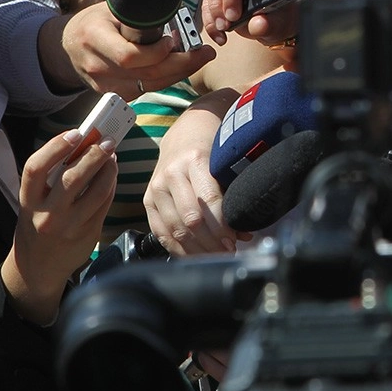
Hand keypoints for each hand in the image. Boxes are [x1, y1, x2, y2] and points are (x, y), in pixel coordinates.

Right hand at [4, 129, 118, 323]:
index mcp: (29, 202)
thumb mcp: (33, 204)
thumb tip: (80, 145)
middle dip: (94, 154)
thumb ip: (49, 179)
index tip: (75, 133)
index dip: (55, 147)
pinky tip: (112, 175)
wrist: (36, 269)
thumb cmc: (36, 227)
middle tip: (106, 141)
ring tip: (112, 156)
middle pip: (73, 177)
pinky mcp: (89, 233)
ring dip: (109, 168)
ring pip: (97, 190)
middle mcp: (48, 214)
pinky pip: (105, 203)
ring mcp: (70, 225)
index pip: (35, 169)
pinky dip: (111, 184)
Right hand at [60, 1, 214, 96]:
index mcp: (93, 38)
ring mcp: (101, 84)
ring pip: (149, 86)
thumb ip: (135, 12)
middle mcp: (95, 66)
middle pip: (145, 74)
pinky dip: (165, 80)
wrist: (68, 44)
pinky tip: (179, 67)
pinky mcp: (110, 94)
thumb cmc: (96, 21)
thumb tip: (170, 5)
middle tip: (205, 53)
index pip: (129, 56)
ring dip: (178, 73)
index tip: (174, 41)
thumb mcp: (110, 8)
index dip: (156, 53)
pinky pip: (144, 91)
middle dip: (181, 64)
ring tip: (198, 58)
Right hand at [143, 102, 247, 255]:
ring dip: (197, 249)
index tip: (235, 240)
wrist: (184, 134)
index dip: (222, 225)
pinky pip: (160, 232)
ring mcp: (156, 188)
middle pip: (190, 219)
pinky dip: (178, 248)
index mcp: (194, 160)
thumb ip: (231, 195)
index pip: (208, 200)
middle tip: (228, 252)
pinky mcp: (147, 200)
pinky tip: (194, 255)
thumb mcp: (224, 163)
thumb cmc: (212, 149)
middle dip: (211, 241)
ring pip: (175, 229)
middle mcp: (171, 174)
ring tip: (215, 256)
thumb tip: (243, 234)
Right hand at [199, 0, 299, 47]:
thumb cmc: (278, 17)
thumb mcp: (279, 23)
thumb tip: (258, 24)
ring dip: (216, 7)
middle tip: (233, 16)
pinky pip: (207, 1)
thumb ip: (271, 24)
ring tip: (224, 26)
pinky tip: (218, 33)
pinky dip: (210, 19)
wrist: (268, 25)